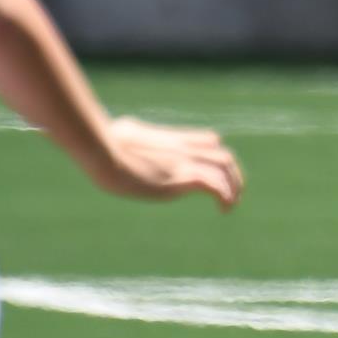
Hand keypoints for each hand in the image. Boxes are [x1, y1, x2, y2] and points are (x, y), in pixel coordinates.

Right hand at [87, 117, 244, 210]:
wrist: (104, 153)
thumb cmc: (104, 143)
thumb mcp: (123, 132)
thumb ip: (132, 135)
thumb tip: (122, 129)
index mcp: (172, 140)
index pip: (209, 140)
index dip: (217, 155)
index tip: (215, 172)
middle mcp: (184, 149)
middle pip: (224, 156)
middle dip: (233, 175)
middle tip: (231, 193)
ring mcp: (185, 162)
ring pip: (225, 168)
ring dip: (233, 187)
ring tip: (229, 205)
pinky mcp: (182, 178)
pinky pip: (215, 185)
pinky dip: (225, 196)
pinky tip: (223, 208)